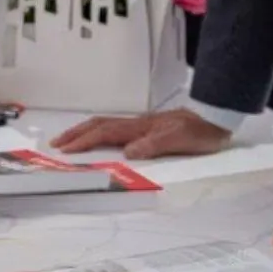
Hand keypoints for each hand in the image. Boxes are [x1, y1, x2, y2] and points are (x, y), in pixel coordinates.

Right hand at [50, 109, 231, 159]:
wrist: (216, 119)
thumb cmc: (200, 132)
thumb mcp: (180, 141)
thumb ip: (154, 145)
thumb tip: (127, 152)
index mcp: (140, 128)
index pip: (105, 133)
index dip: (84, 140)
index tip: (65, 149)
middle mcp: (136, 125)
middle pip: (99, 125)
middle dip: (76, 133)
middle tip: (56, 143)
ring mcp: (140, 126)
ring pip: (105, 125)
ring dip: (84, 132)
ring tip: (69, 140)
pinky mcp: (147, 129)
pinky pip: (115, 129)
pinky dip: (98, 133)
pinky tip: (97, 138)